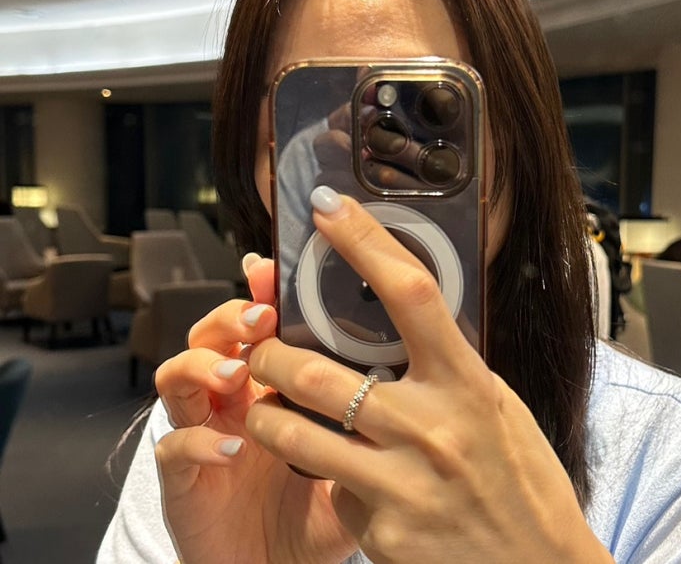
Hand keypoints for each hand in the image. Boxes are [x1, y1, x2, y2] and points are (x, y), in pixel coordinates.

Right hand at [154, 256, 356, 563]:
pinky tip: (231, 448)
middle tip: (262, 317)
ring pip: (178, 375)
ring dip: (204, 365)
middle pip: (212, 334)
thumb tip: (411, 370)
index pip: (259, 323)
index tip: (275, 270)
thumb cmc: (319, 505)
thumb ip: (367, 414)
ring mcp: (202, 434)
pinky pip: (173, 450)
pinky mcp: (184, 481)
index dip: (261, 293)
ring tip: (238, 372)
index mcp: (270, 383)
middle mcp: (232, 399)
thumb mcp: (352, 452)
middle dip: (232, 316)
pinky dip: (196, 443)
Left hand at [246, 191, 613, 563]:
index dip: (365, 241)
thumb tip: (394, 331)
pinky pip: (331, 489)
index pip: (410, 293)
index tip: (330, 208)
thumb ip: (446, 369)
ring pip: (294, 431)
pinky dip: (326, 476)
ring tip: (266, 404)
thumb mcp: (495, 407)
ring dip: (266, 411)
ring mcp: (404, 486)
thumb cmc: (523, 481)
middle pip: (318, 369)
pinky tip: (348, 481)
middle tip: (261, 346)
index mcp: (468, 384)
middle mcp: (433, 429)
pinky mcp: (384, 535)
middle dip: (271, 353)